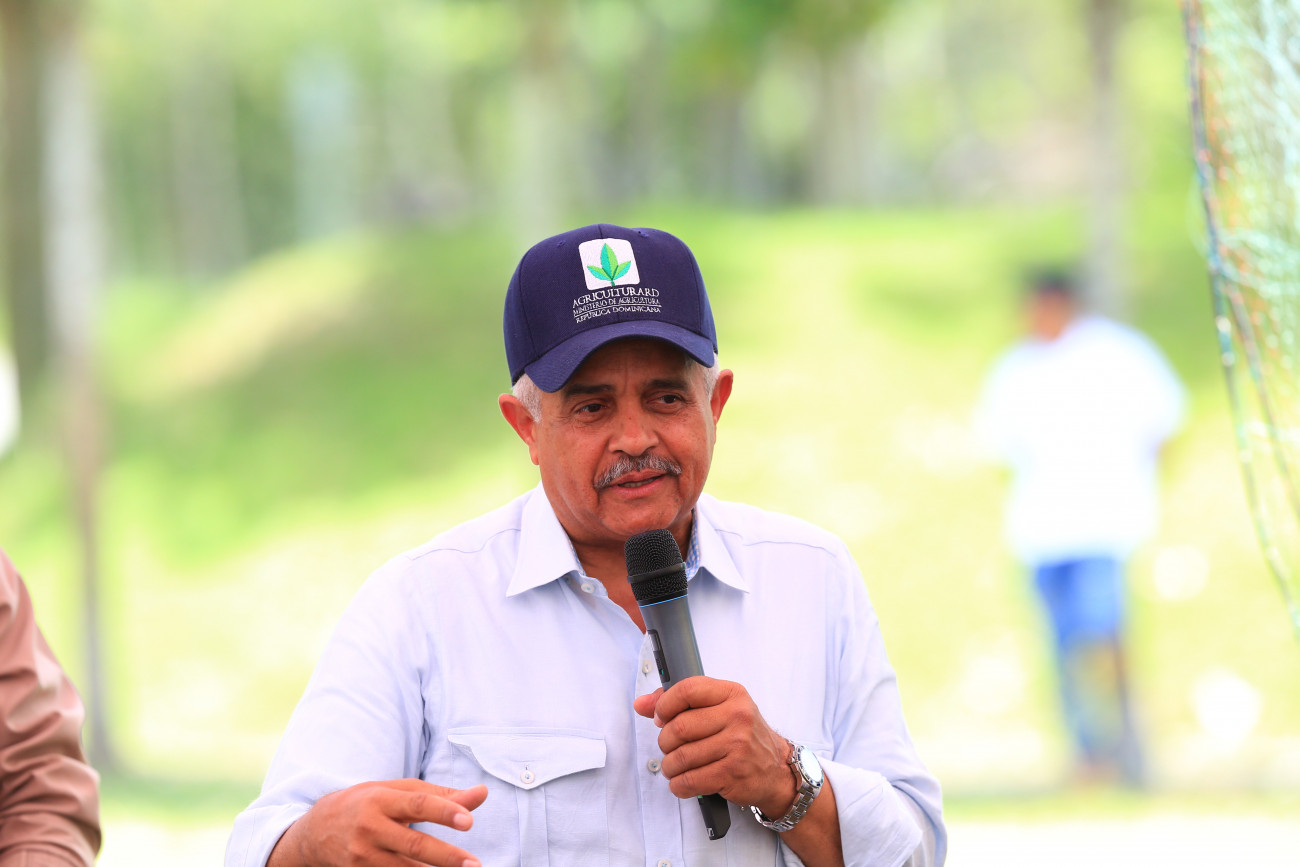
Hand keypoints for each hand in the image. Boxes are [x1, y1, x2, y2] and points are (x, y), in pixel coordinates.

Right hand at [268, 779, 488, 866]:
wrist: (317, 830)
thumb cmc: (368, 803)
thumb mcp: (397, 791)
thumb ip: (440, 795)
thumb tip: (482, 793)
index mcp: (380, 799)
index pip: (417, 804)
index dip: (443, 811)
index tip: (469, 820)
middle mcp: (370, 828)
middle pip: (413, 844)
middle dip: (446, 856)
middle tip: (474, 864)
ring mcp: (362, 856)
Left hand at [633, 677, 795, 817]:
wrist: (775, 770)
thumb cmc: (743, 736)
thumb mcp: (720, 709)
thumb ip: (680, 703)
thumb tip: (641, 704)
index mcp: (733, 694)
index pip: (688, 689)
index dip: (665, 705)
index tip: (660, 717)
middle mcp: (738, 717)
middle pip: (679, 727)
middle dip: (665, 741)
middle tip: (669, 747)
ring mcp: (737, 746)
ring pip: (680, 756)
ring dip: (669, 766)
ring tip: (674, 766)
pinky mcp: (732, 774)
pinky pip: (690, 780)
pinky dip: (678, 784)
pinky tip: (682, 781)